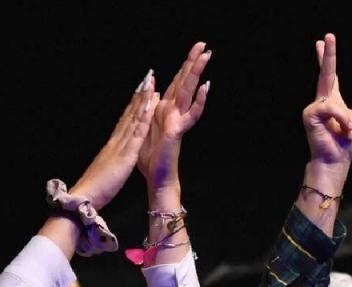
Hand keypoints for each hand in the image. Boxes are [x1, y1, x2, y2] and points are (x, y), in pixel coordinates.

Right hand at [66, 72, 158, 211]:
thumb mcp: (106, 171)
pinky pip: (137, 132)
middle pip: (129, 114)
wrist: (86, 196)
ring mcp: (120, 145)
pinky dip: (143, 117)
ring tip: (150, 82)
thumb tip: (111, 158)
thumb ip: (110, 161)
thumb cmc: (95, 189)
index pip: (125, 122)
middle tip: (147, 78)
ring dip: (142, 100)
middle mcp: (115, 141)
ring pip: (133, 118)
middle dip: (139, 96)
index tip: (140, 92)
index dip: (132, 106)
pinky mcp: (125, 153)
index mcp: (112, 146)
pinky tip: (150, 105)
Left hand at [138, 42, 210, 192]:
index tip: (193, 49)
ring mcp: (178, 120)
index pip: (176, 82)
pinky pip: (191, 115)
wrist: (157, 177)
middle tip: (203, 45)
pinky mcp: (178, 131)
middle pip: (184, 82)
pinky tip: (205, 88)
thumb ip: (150, 108)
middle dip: (193, 62)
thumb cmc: (151, 157)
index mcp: (164, 109)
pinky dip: (199, 101)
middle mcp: (173, 112)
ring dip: (197, 74)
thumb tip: (155, 92)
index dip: (184, 65)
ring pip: (189, 92)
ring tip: (206, 56)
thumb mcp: (145, 126)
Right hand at [302, 33, 351, 171]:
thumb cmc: (347, 143)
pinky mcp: (310, 115)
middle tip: (326, 37)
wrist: (337, 160)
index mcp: (334, 101)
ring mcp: (314, 108)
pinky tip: (343, 130)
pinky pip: (331, 109)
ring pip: (335, 102)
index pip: (330, 75)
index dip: (327, 58)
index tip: (323, 41)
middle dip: (327, 55)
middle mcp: (323, 102)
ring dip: (347, 120)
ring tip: (348, 132)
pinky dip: (341, 120)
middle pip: (325, 73)